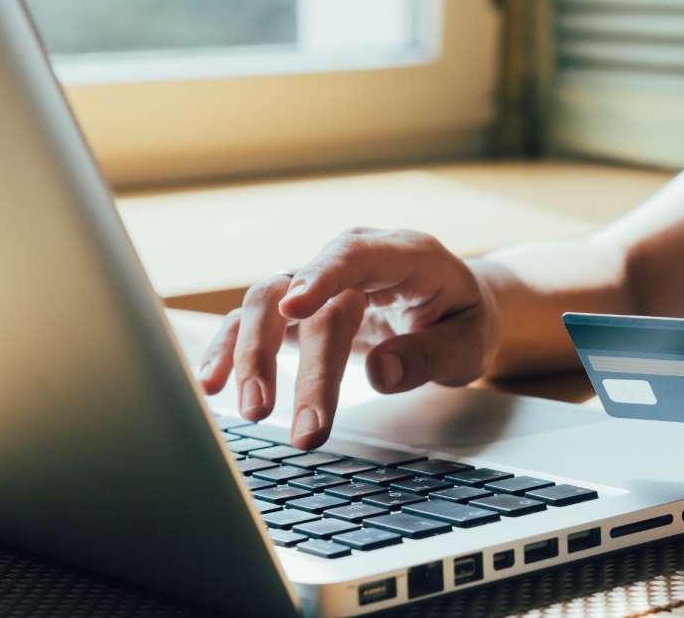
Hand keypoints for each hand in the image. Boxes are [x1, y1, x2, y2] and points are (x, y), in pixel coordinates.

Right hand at [196, 228, 498, 448]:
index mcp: (405, 255)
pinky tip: (212, 383)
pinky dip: (231, 349)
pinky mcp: (300, 308)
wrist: (455, 310)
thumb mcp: (470, 342)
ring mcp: (321, 281)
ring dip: (253, 356)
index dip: (324, 275)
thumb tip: (380, 374)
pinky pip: (255, 321)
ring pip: (268, 303)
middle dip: (300, 363)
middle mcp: (353, 259)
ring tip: (254, 412)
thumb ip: (430, 356)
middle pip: (306, 293)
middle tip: (306, 429)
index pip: (356, 255)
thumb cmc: (463, 321)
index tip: (297, 307)